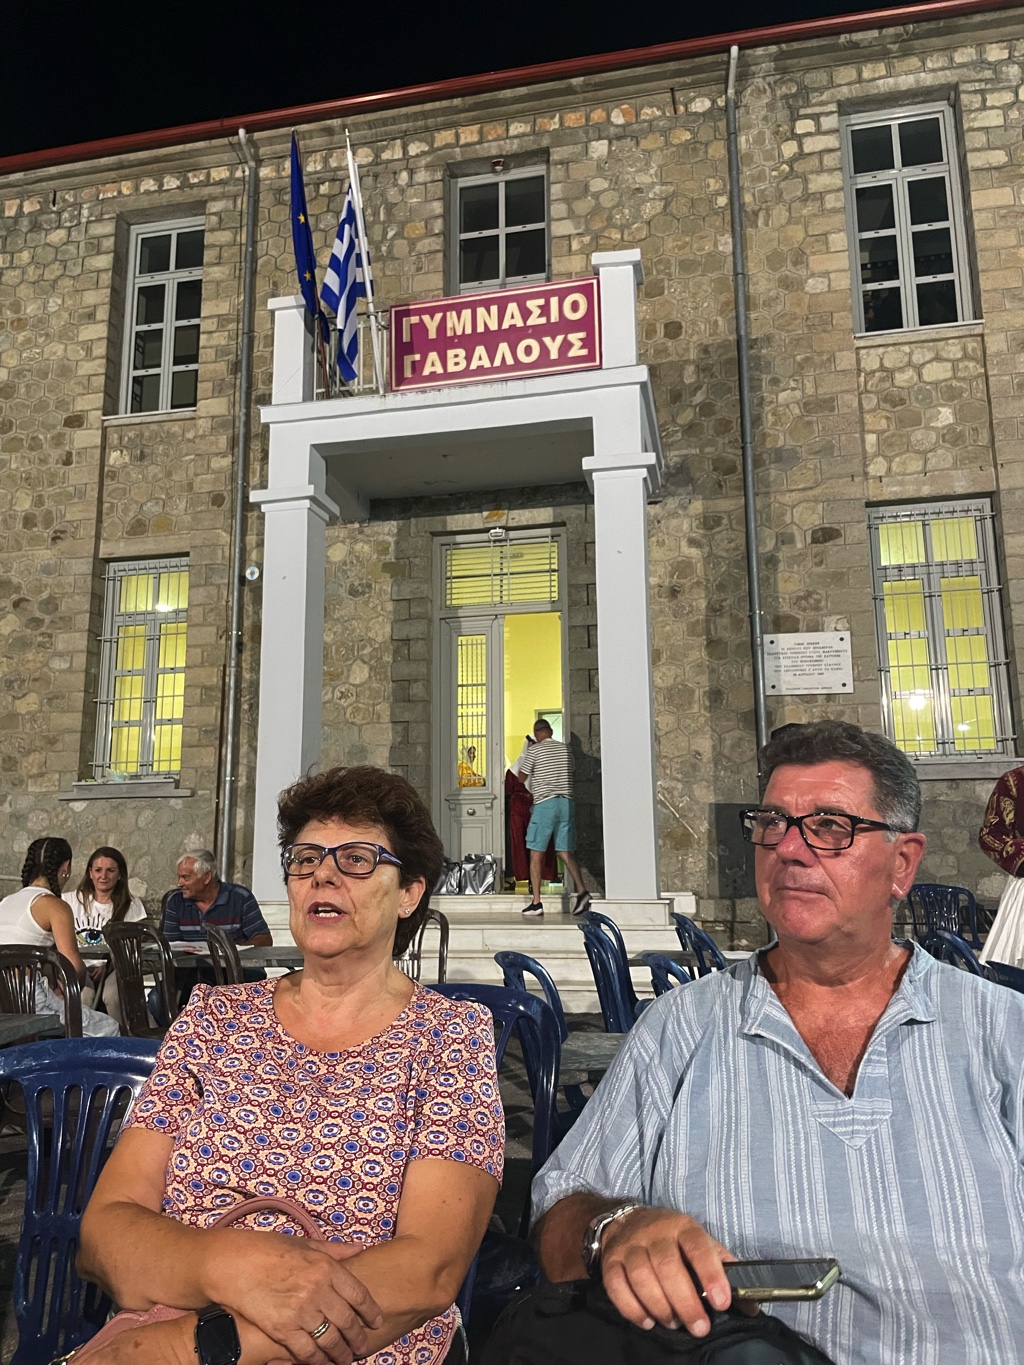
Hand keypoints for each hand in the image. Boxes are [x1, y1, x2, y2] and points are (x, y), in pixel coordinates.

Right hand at [208, 1232, 382, 1364]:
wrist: (234, 1264)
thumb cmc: (269, 1249)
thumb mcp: (304, 1243)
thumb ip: (334, 1250)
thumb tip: (359, 1249)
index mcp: (326, 1266)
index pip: (358, 1294)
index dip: (371, 1311)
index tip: (377, 1321)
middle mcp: (318, 1289)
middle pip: (347, 1321)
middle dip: (357, 1337)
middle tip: (362, 1346)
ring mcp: (301, 1311)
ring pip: (330, 1340)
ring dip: (340, 1354)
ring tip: (345, 1359)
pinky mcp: (282, 1329)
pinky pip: (306, 1351)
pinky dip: (317, 1361)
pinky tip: (322, 1363)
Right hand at [599, 1207, 735, 1337]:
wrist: (625, 1223)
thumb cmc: (671, 1240)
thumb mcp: (700, 1243)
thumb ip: (724, 1269)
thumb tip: (751, 1305)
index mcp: (683, 1226)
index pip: (698, 1246)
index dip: (710, 1273)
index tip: (722, 1302)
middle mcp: (655, 1232)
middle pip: (667, 1265)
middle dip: (685, 1301)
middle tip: (699, 1327)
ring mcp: (630, 1246)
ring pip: (642, 1276)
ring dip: (660, 1306)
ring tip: (673, 1322)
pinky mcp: (610, 1261)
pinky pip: (616, 1286)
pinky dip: (632, 1308)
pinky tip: (647, 1320)